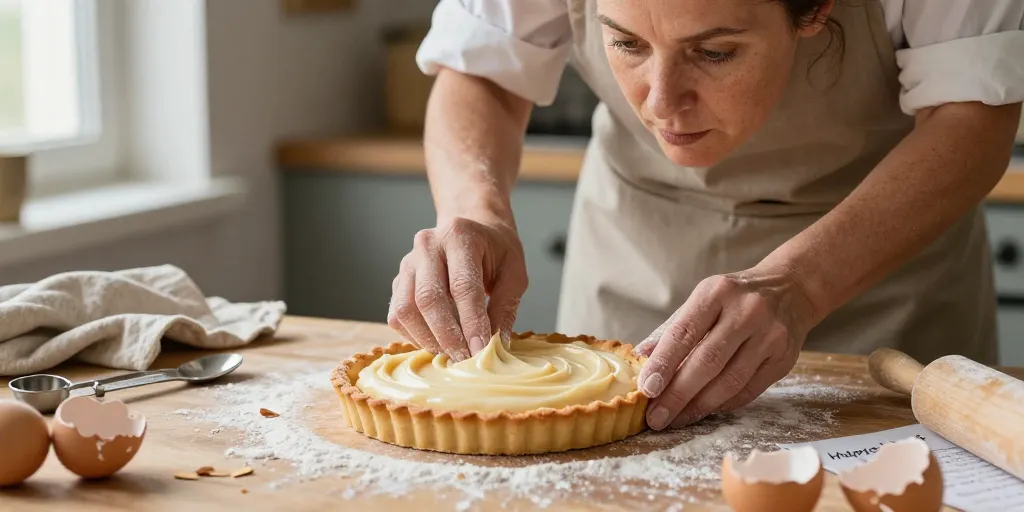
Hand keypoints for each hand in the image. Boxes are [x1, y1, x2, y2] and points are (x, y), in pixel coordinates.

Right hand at [387, 214, 527, 360]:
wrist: (473, 229)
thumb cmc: (496, 251)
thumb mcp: (514, 273)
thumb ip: (505, 307)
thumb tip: (495, 344)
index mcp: (460, 236)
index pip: (462, 286)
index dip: (471, 322)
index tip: (480, 349)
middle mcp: (427, 245)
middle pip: (428, 299)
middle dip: (447, 336)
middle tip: (465, 358)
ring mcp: (408, 263)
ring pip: (406, 309)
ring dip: (428, 339)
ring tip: (451, 352)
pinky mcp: (398, 280)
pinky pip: (397, 315)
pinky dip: (414, 335)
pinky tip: (436, 342)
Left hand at [633, 264, 818, 429]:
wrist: (790, 289)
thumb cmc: (734, 299)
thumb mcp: (702, 300)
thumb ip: (673, 330)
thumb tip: (640, 358)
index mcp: (717, 292)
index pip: (684, 332)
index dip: (663, 363)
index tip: (646, 389)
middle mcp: (747, 311)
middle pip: (707, 361)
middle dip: (677, 394)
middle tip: (657, 417)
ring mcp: (770, 335)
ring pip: (730, 381)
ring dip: (699, 406)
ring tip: (677, 420)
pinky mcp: (784, 358)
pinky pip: (749, 390)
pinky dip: (723, 405)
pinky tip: (705, 411)